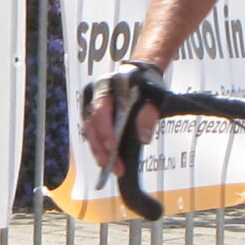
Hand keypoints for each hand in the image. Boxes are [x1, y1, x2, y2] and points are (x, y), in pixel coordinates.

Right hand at [79, 61, 162, 176]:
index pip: (101, 110)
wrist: (142, 76)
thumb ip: (149, 115)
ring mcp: (90, 102)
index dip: (105, 131)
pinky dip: (100, 146)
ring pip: (89, 130)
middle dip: (101, 147)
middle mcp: (94, 92)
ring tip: (111, 168)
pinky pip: (92, 132)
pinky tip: (109, 160)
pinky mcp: (91, 112)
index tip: (114, 149)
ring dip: (99, 150)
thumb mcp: (155, 97)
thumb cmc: (148, 86)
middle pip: (91, 123)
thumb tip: (144, 139)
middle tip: (111, 166)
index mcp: (107, 84)